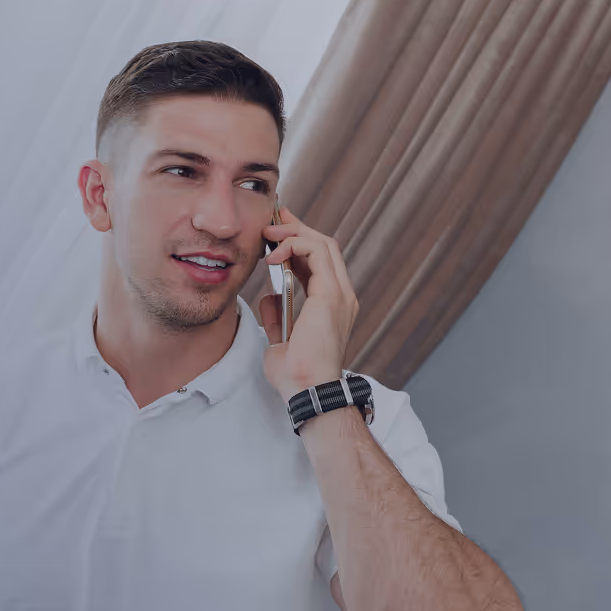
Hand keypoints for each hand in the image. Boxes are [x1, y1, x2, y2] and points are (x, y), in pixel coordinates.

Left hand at [258, 206, 359, 404]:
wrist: (306, 391)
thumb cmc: (295, 374)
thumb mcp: (279, 338)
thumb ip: (277, 314)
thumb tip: (270, 296)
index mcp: (333, 304)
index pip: (321, 260)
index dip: (300, 240)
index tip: (276, 230)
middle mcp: (342, 295)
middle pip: (325, 246)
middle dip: (297, 227)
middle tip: (272, 219)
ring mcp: (340, 294)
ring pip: (323, 244)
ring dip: (294, 232)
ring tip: (268, 234)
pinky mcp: (332, 295)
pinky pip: (316, 254)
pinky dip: (294, 246)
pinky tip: (273, 255)